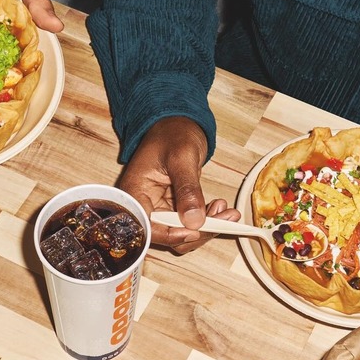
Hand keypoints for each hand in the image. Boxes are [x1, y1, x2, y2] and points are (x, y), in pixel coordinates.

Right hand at [120, 117, 240, 252]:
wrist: (177, 124)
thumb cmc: (173, 133)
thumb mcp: (182, 157)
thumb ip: (187, 189)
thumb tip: (195, 220)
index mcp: (135, 193)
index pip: (148, 228)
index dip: (172, 234)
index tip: (197, 229)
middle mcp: (144, 205)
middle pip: (167, 235)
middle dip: (197, 231)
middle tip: (224, 218)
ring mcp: (160, 208)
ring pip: (181, 233)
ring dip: (206, 228)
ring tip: (225, 210)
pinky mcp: (173, 208)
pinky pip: (190, 223)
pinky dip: (207, 220)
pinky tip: (220, 207)